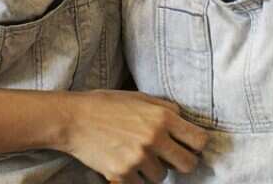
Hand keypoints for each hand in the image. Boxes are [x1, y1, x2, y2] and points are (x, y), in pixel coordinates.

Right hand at [59, 89, 207, 182]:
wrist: (73, 119)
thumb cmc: (106, 105)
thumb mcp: (140, 98)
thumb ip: (166, 109)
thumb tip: (187, 122)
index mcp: (162, 117)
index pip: (199, 141)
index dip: (197, 146)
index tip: (190, 147)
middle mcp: (154, 138)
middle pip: (188, 165)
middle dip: (181, 163)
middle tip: (169, 158)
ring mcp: (138, 158)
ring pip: (162, 177)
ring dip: (154, 171)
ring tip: (138, 157)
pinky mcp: (122, 174)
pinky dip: (135, 178)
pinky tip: (125, 163)